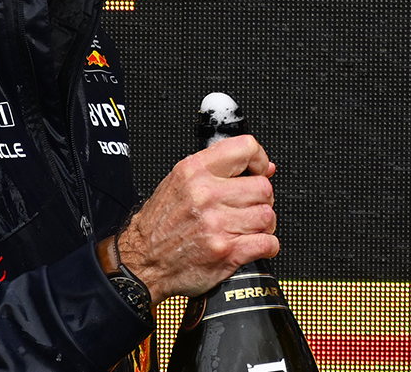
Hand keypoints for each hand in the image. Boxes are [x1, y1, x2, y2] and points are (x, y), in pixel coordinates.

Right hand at [112, 134, 277, 301]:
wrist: (141, 262)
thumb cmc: (160, 225)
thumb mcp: (179, 182)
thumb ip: (218, 170)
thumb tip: (263, 167)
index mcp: (194, 172)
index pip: (245, 148)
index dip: (259, 160)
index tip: (260, 171)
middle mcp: (205, 195)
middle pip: (263, 187)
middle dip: (262, 199)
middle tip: (249, 207)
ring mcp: (216, 224)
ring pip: (268, 216)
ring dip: (263, 225)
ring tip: (247, 228)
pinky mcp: (226, 252)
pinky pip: (268, 243)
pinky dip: (268, 247)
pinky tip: (253, 244)